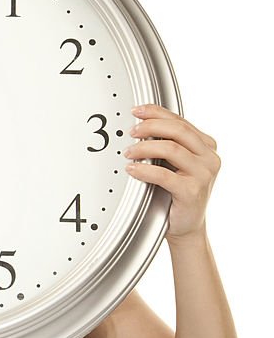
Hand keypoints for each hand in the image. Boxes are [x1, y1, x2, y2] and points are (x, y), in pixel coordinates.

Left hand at [124, 103, 220, 243]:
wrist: (186, 226)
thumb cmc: (177, 193)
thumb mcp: (176, 164)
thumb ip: (168, 144)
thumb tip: (141, 126)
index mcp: (206, 146)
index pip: (180, 121)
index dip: (157, 113)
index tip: (138, 111)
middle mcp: (209, 157)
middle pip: (178, 130)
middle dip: (151, 126)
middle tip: (132, 131)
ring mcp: (203, 174)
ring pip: (171, 149)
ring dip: (145, 148)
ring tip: (129, 152)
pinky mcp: (192, 191)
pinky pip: (164, 175)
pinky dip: (144, 170)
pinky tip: (132, 170)